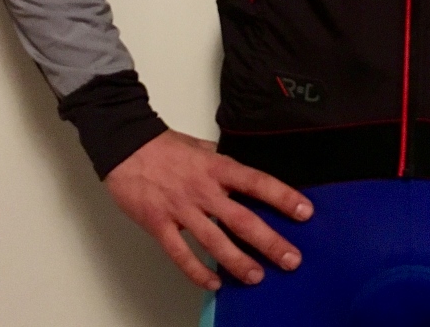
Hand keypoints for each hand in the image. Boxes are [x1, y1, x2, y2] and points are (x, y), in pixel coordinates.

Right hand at [104, 129, 313, 290]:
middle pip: (242, 220)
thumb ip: (222, 165)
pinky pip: (180, 253)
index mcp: (217, 168)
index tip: (305, 211)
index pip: (257, 183)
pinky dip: (197, 271)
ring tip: (257, 276)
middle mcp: (203, 190)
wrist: (125, 146)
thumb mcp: (202, 148)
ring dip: (238, 262)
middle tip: (291, 259)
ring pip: (214, 241)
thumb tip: (242, 178)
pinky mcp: (159, 224)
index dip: (283, 197)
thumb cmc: (164, 146)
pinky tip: (214, 283)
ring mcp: (181, 209)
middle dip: (269, 241)